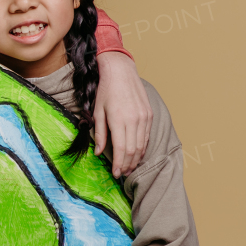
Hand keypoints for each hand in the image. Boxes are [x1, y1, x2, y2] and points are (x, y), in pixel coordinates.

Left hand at [94, 52, 151, 176]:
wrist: (121, 71)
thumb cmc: (106, 91)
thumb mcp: (97, 112)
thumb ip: (98, 133)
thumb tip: (98, 152)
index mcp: (119, 120)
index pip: (120, 149)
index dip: (118, 164)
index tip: (116, 174)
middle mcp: (134, 120)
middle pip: (132, 150)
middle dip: (127, 164)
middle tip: (122, 173)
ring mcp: (143, 117)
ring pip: (141, 145)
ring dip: (136, 159)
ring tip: (129, 167)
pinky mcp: (149, 114)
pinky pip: (146, 136)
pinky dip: (142, 147)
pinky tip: (136, 154)